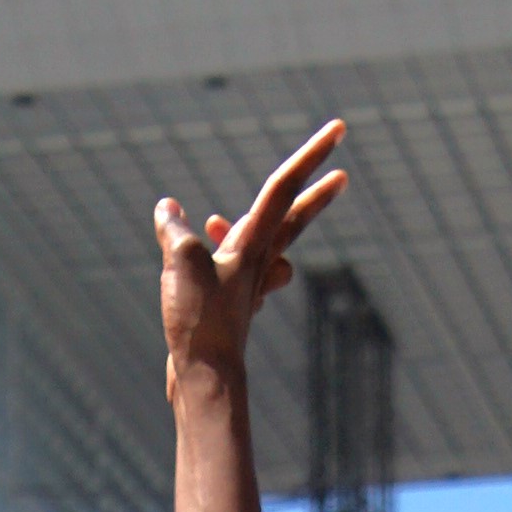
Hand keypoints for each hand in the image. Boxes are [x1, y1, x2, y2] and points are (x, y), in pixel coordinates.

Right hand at [156, 117, 349, 391]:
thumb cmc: (201, 323)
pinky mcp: (233, 307)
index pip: (284, 187)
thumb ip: (176, 230)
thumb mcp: (182, 264)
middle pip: (293, 218)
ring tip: (215, 222)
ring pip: (265, 246)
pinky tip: (206, 260)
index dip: (310, 156)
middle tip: (344, 177)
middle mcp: (259, 261)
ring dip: (250, 229)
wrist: (206, 380)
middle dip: (315, 195)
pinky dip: (224, 260)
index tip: (339, 131)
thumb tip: (168, 208)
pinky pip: (240, 274)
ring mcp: (248, 286)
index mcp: (254, 244)